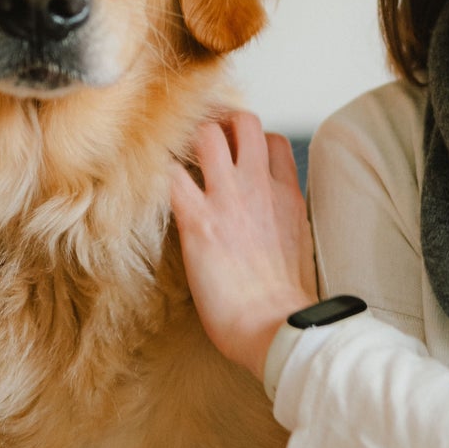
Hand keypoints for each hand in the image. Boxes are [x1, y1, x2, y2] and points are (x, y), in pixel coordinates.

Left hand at [168, 114, 317, 379]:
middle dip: (218, 125)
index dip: (250, 142)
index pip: (273, 140)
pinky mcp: (198, 221)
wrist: (278, 326)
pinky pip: (169, 175)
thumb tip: (269, 219)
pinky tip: (148, 190)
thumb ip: (284, 220)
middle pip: (242, 121)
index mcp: (287, 195)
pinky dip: (156, 175)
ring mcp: (228, 199)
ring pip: (206, 134)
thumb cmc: (285, 303)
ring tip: (172, 164)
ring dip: (186, 143)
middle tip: (197, 149)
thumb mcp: (299, 246)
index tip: (232, 159)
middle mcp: (259, 186)